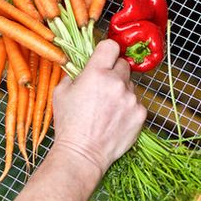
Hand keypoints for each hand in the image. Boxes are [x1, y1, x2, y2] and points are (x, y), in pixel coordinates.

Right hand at [52, 39, 146, 174]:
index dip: (107, 51)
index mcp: (96, 72)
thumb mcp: (60, 92)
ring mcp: (131, 98)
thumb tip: (81, 67)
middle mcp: (116, 82)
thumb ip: (73, 74)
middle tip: (103, 86)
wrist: (82, 153)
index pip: (111, 46)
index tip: (104, 57)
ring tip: (108, 107)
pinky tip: (116, 118)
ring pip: (130, 84)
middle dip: (114, 72)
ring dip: (121, 90)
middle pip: (123, 64)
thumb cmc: (69, 124)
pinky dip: (128, 107)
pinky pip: (137, 102)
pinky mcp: (140, 114)